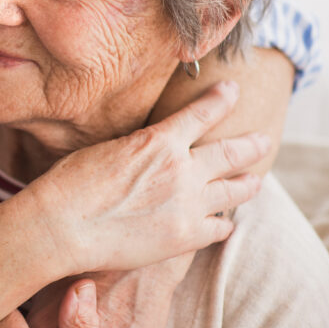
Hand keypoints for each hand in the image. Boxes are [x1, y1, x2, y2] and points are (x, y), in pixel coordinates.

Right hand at [21, 81, 267, 275]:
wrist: (63, 226)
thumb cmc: (70, 184)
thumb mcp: (107, 150)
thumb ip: (138, 148)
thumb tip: (148, 150)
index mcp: (159, 141)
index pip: (202, 113)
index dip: (222, 99)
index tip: (233, 90)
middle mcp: (182, 170)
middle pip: (231, 152)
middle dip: (251, 143)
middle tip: (264, 139)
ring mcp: (187, 205)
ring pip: (233, 190)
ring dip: (247, 184)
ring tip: (255, 181)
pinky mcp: (185, 237)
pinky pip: (218, 227)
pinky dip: (223, 223)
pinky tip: (224, 223)